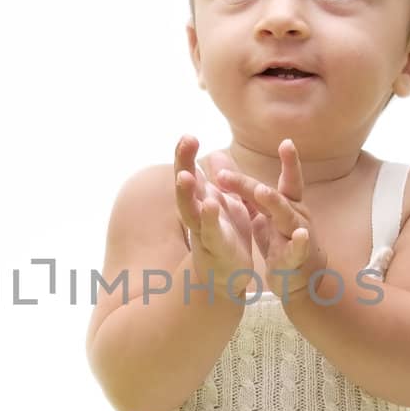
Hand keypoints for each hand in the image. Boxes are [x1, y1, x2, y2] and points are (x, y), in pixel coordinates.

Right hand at [173, 134, 256, 300]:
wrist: (227, 276)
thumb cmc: (226, 237)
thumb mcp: (225, 203)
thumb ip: (220, 180)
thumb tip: (217, 154)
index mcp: (199, 199)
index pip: (188, 172)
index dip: (185, 154)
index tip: (187, 134)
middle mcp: (195, 213)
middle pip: (184, 186)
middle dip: (182, 163)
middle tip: (184, 141)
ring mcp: (202, 231)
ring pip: (189, 210)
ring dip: (185, 193)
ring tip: (184, 174)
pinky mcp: (215, 248)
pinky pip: (210, 232)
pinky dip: (208, 219)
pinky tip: (209, 204)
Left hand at [212, 138, 327, 300]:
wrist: (301, 279)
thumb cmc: (283, 241)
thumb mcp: (266, 214)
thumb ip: (248, 191)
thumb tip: (224, 166)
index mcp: (287, 203)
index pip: (286, 180)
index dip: (289, 161)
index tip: (287, 141)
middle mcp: (296, 215)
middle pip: (275, 196)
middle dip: (253, 185)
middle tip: (229, 174)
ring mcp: (298, 236)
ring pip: (287, 217)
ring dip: (276, 203)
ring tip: (263, 192)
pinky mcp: (296, 258)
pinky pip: (298, 249)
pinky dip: (300, 242)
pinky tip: (301, 235)